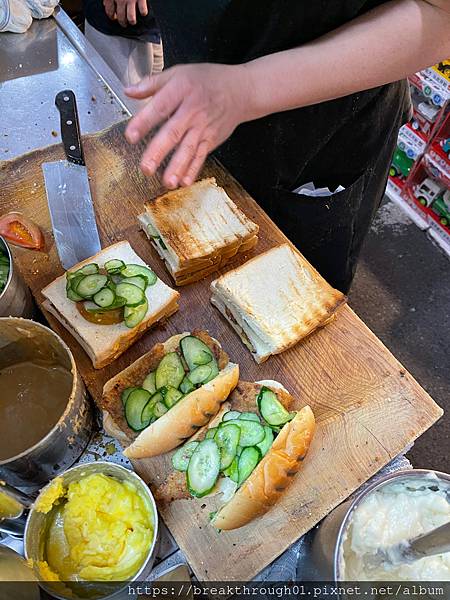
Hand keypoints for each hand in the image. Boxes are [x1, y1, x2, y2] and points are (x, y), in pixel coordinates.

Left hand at [103, 0, 147, 26]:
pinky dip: (143, 13)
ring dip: (132, 21)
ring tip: (132, 21)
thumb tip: (105, 4)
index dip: (111, 17)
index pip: (109, 12)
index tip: (113, 18)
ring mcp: (131, 0)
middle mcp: (120, 0)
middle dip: (122, 22)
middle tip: (124, 23)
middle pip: (120, 18)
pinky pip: (143, 11)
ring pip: (131, 18)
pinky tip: (142, 12)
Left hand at [124, 63, 252, 187]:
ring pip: (188, 149)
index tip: (131, 136)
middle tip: (146, 167)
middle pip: (173, 133)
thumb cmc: (207, 81)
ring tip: (167, 182)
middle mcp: (192, 111)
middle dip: (159, 151)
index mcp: (181, 91)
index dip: (144, 122)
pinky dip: (193, 170)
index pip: (160, 107)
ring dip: (177, 167)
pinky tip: (184, 182)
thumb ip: (152, 83)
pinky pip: (201, 156)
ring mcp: (203, 128)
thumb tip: (129, 91)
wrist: (240, 90)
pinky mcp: (211, 139)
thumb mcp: (179, 73)